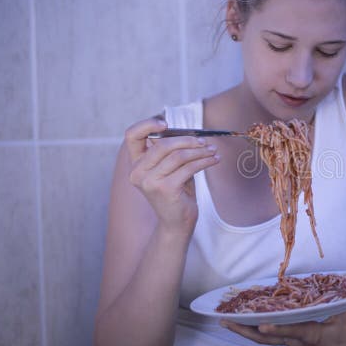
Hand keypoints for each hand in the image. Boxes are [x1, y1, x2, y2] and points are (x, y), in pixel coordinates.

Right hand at [125, 117, 219, 236]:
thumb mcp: (171, 169)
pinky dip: (205, 161)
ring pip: (178, 155)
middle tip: (204, 142)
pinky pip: (189, 168)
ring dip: (200, 151)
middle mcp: (138, 172)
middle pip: (162, 144)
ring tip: (213, 151)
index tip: (166, 123)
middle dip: (187, 140)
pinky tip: (214, 160)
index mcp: (136, 164)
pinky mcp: (166, 189)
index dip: (147, 125)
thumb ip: (172, 151)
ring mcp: (150, 181)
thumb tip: (191, 132)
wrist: (177, 222)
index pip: (131, 136)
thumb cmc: (176, 192)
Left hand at [221, 293, 345, 345]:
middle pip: (269, 338)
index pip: (294, 332)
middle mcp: (298, 340)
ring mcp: (291, 342)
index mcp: (314, 335)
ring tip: (223, 321)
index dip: (279, 330)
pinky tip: (237, 323)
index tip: (262, 326)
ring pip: (263, 340)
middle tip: (227, 322)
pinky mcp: (288, 341)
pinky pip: (266, 338)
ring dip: (243, 331)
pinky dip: (251, 331)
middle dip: (247, 331)